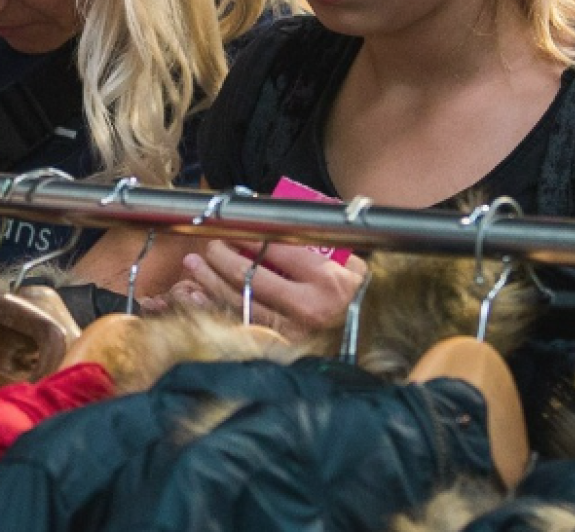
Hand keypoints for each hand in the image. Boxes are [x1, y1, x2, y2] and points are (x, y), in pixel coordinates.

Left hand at [163, 240, 368, 339]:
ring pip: (239, 302)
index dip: (248, 234)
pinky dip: (215, 310)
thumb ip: (316, 245)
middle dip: (223, 257)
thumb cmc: (363, 298)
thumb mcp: (349, 264)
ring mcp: (292, 332)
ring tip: (195, 266)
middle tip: (210, 245)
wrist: (379, 342)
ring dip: (211, 282)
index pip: (275, 249)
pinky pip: (239, 325)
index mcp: (325, 280)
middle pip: (251, 275)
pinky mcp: (282, 349)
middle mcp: (306, 307)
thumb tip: (276, 224)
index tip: (234, 227)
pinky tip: (199, 298)